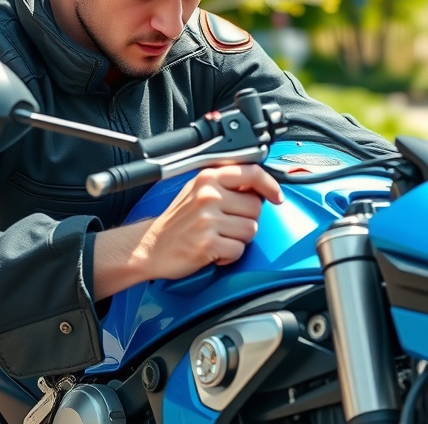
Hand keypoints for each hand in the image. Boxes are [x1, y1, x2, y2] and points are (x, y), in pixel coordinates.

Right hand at [137, 164, 282, 279]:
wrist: (150, 247)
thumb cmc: (177, 222)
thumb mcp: (197, 192)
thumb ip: (226, 185)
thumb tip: (261, 187)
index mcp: (208, 178)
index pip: (252, 173)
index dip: (270, 185)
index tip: (276, 196)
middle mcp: (208, 195)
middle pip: (256, 207)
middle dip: (247, 220)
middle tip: (227, 225)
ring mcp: (207, 219)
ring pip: (251, 230)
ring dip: (239, 239)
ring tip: (218, 237)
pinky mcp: (208, 243)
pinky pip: (238, 250)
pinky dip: (229, 255)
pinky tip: (214, 250)